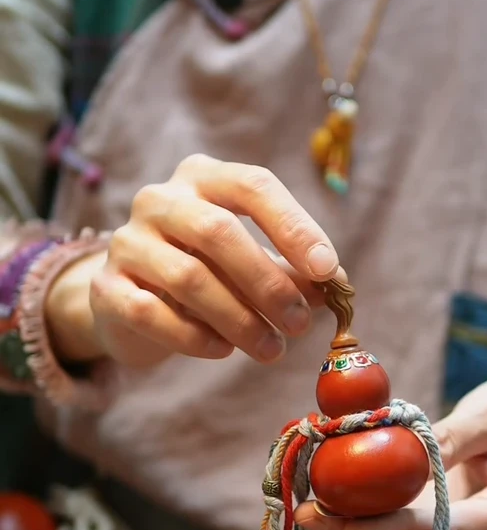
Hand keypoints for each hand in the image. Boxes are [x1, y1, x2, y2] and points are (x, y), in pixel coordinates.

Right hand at [46, 155, 339, 366]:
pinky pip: (153, 313)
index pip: (253, 186)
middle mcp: (160, 200)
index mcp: (203, 178)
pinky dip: (195, 337)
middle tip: (299, 325)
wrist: (131, 300)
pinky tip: (223, 351)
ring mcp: (127, 241)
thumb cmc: (207, 273)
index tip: (327, 271)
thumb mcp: (252, 264)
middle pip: (219, 231)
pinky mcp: (107, 288)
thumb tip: (336, 287)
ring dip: (239, 320)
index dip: (294, 228)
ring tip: (271, 349)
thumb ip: (293, 271)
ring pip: (188, 278)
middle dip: (268, 283)